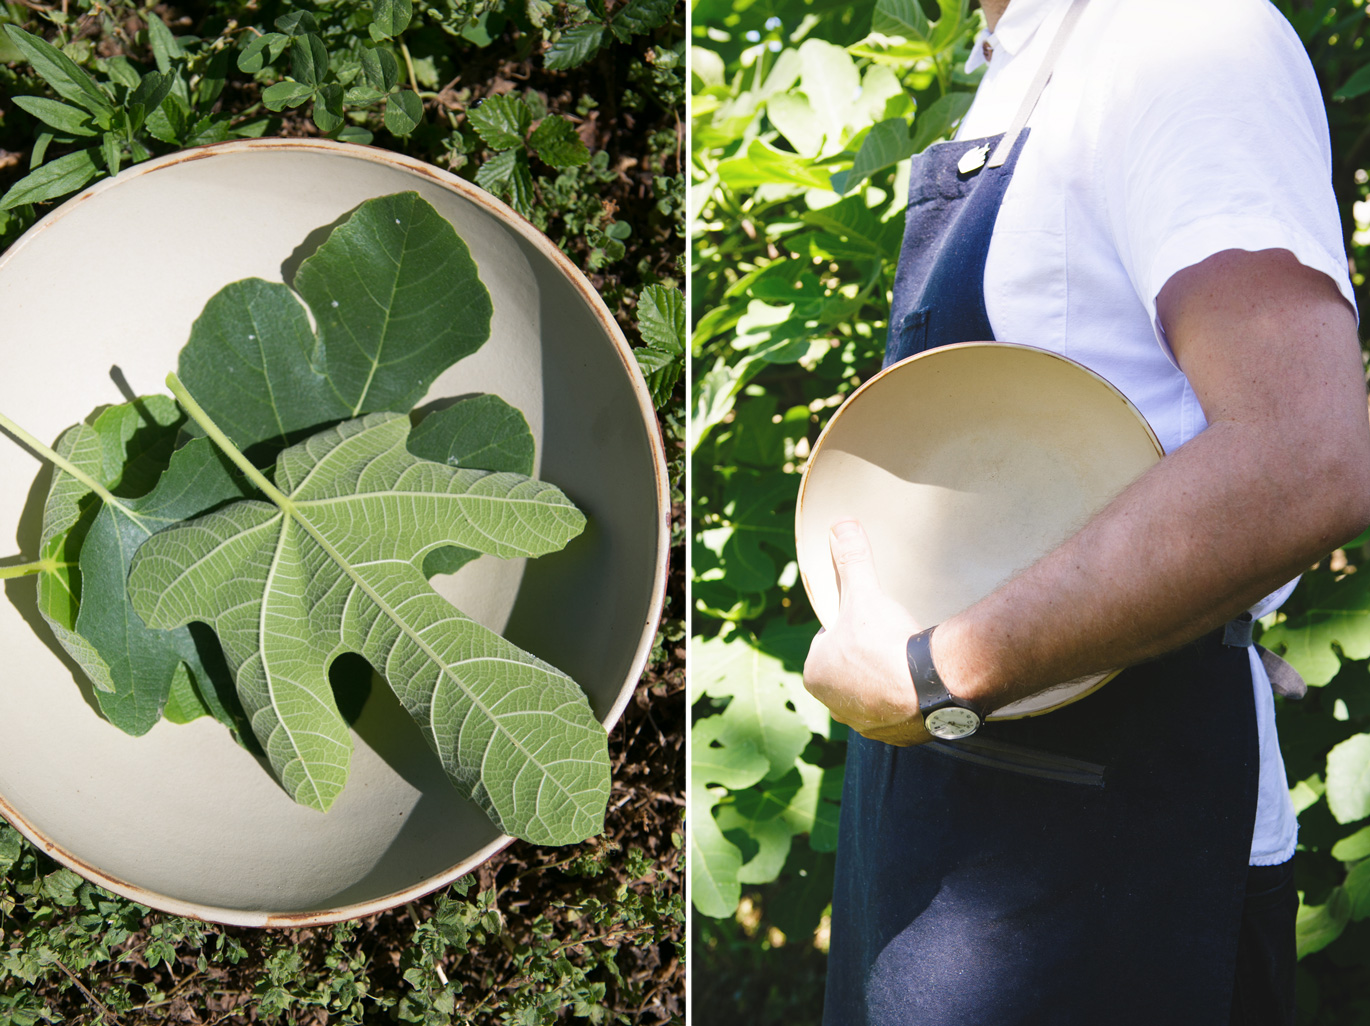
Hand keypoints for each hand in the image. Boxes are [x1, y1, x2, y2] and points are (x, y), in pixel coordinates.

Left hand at [803, 520, 930, 745]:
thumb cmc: (885, 643)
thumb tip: (840, 524)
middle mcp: (832, 705)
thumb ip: (851, 559)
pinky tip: (919, 688)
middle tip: (889, 643)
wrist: (926, 689)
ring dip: (884, 682)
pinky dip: (906, 703)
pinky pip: (897, 715)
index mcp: (813, 673)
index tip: (868, 626)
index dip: (849, 631)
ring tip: (905, 665)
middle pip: (848, 671)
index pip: (827, 645)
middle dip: (864, 659)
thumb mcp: (864, 594)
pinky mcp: (894, 737)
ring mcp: (863, 725)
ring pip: (871, 695)